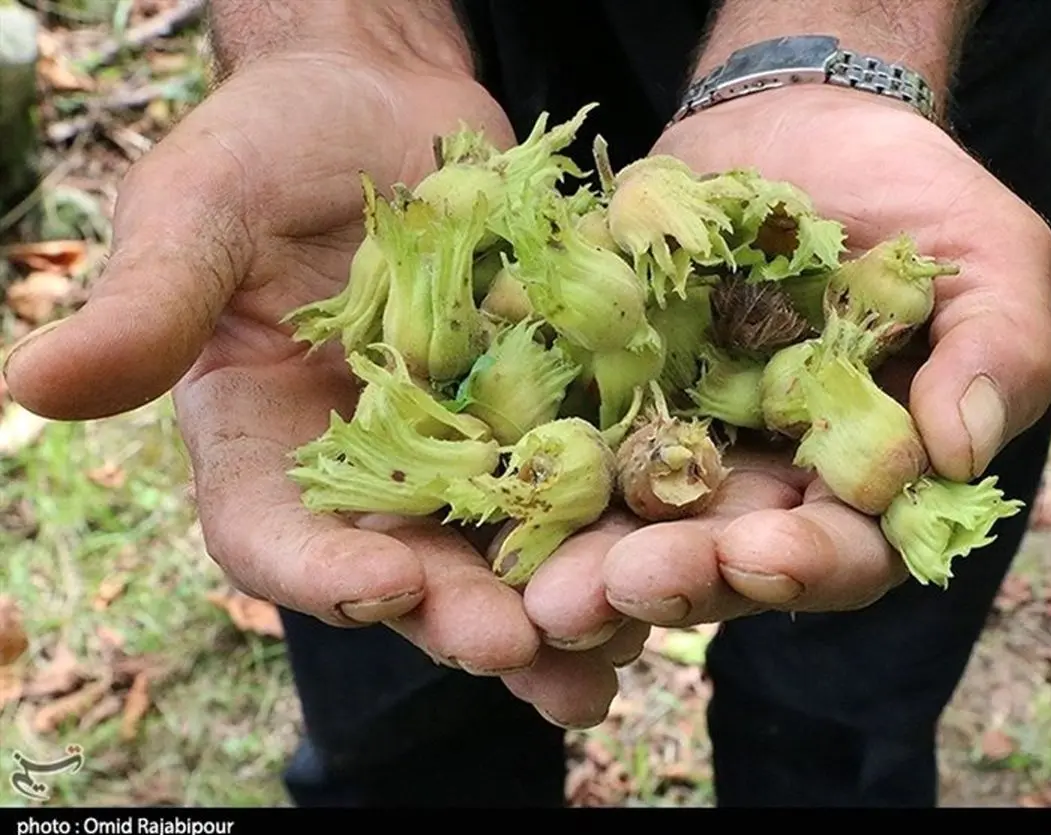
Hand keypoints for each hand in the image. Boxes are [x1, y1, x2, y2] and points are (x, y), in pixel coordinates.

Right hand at [1, 51, 641, 728]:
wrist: (381, 103)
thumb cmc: (269, 145)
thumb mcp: (200, 209)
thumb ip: (149, 302)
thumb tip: (33, 382)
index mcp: (262, 445)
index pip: (273, 532)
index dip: (318, 570)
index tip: (378, 588)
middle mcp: (364, 471)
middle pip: (406, 568)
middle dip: (460, 614)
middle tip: (521, 654)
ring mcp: (461, 449)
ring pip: (504, 549)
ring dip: (555, 607)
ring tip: (609, 656)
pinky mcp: (544, 412)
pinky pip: (585, 476)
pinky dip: (622, 517)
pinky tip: (673, 549)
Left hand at [522, 85, 1050, 642]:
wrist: (799, 124)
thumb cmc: (910, 199)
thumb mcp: (984, 262)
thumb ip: (993, 354)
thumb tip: (955, 450)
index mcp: (858, 484)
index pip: (840, 551)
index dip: (803, 564)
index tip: (761, 555)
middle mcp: (760, 486)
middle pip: (716, 559)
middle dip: (668, 578)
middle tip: (609, 590)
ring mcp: (675, 447)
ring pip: (626, 523)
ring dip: (583, 556)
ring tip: (541, 583)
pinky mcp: (605, 397)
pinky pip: (560, 438)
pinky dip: (528, 465)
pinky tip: (491, 485)